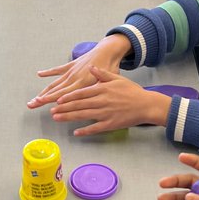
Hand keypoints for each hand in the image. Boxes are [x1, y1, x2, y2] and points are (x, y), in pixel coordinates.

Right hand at [28, 33, 129, 107]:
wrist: (109, 50)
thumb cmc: (110, 67)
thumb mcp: (107, 81)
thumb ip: (97, 90)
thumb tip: (92, 99)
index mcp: (82, 83)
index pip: (64, 93)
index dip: (51, 98)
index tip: (41, 102)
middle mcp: (74, 77)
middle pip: (55, 90)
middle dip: (42, 98)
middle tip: (31, 104)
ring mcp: (71, 71)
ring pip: (54, 83)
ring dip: (43, 91)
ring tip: (33, 98)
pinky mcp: (71, 65)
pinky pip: (58, 70)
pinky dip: (49, 72)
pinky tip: (40, 74)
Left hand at [50, 67, 166, 134]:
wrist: (146, 105)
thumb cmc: (132, 91)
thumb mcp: (117, 78)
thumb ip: (102, 74)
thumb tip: (90, 67)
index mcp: (102, 89)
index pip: (81, 93)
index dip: (68, 97)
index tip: (57, 100)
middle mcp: (101, 101)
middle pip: (79, 105)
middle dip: (63, 108)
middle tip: (52, 111)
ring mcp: (105, 113)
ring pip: (83, 116)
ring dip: (69, 117)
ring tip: (57, 119)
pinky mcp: (111, 124)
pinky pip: (95, 128)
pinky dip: (85, 131)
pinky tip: (76, 132)